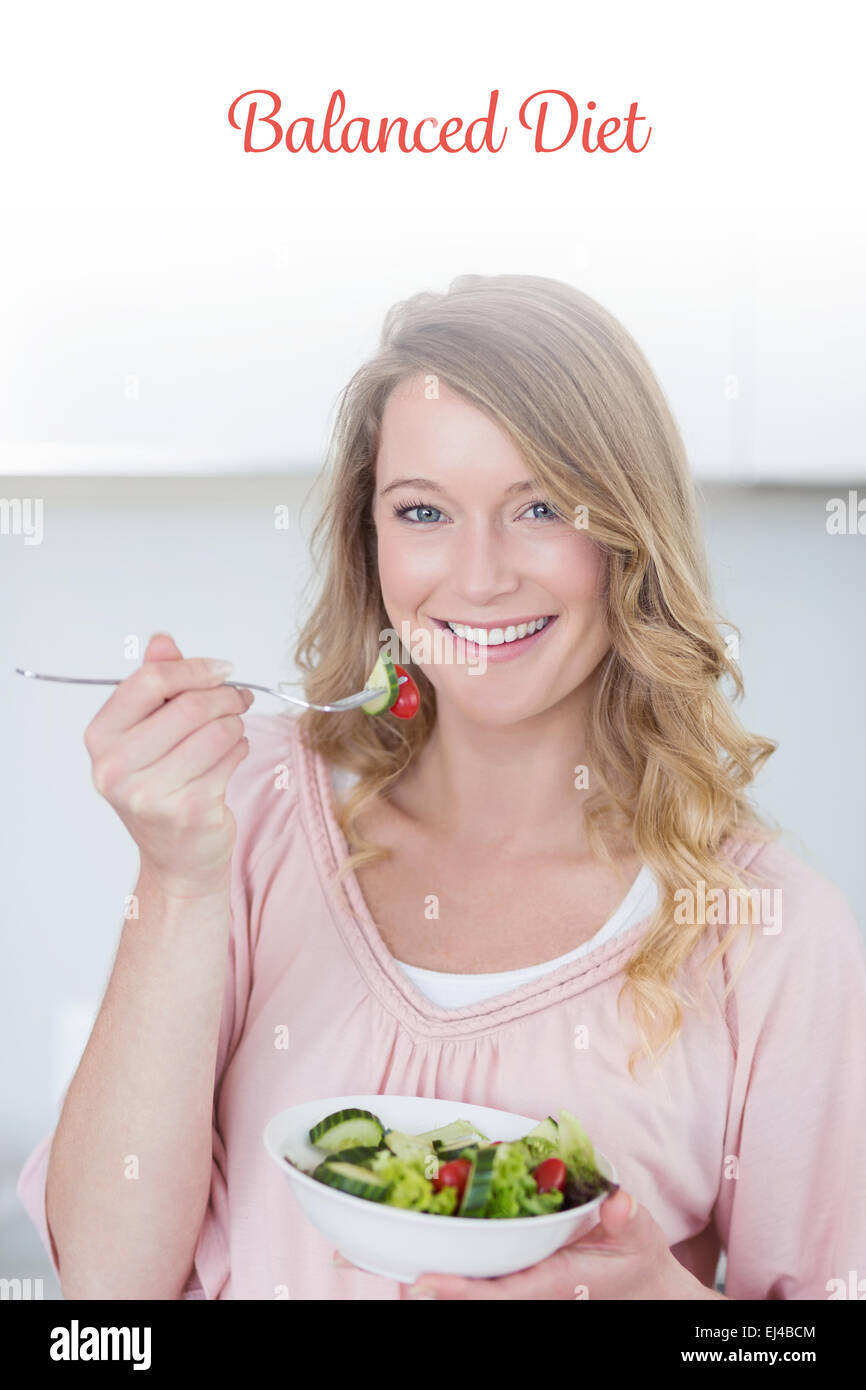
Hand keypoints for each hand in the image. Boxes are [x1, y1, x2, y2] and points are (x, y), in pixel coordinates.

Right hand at [83, 632, 252, 898]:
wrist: (176, 856)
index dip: (193, 669)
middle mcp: (116, 768)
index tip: (222, 669)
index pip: (149, 681)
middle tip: (239, 697)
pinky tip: (230, 757)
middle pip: (189, 706)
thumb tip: (162, 640)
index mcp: (101, 738)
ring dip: (236, 724)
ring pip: (217, 731)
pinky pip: (231, 758)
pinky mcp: (188, 811)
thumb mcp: (148, 731)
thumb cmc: (162, 786)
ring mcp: (150, 794)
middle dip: (225, 696)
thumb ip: (155, 683)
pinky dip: (240, 750)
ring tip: (231, 731)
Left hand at [333, 1188, 722, 1299]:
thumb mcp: (637, 1235)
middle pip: (461, 1284)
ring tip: (348, 1247)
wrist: (637, 1284)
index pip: (500, 1289)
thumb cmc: (634, 1256)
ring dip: (403, 1262)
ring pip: (455, 1272)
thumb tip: (620, 1203)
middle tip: (353, 1258)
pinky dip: (425, 1246)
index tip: (422, 1284)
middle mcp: (522, 1280)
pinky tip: (386, 1235)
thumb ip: (626, 1219)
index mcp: (550, 1278)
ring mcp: (511, 1273)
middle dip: (411, 1278)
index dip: (461, 1289)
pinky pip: (463, 1257)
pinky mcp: (505, 1261)